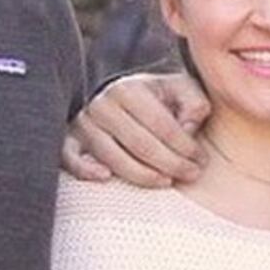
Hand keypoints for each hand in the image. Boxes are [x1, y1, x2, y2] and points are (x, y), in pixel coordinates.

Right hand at [63, 71, 207, 187]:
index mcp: (129, 88)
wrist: (129, 103)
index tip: (201, 160)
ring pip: (113, 158)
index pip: (161, 125)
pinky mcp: (69, 142)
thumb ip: (194, 103)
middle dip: (171, 164)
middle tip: (192, 174)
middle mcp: (102, 104)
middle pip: (140, 145)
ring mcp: (83, 124)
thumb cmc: (161, 100)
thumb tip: (189, 127)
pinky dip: (84, 169)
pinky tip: (106, 177)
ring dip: (144, 175)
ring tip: (167, 180)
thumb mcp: (183, 91)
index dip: (185, 147)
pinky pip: (69, 158)